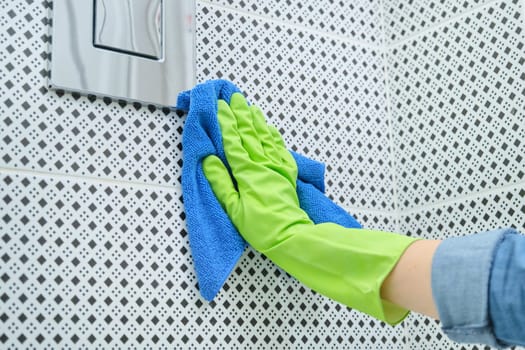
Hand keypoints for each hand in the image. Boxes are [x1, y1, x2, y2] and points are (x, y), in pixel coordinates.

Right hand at [202, 93, 312, 251]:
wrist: (290, 235)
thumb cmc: (260, 227)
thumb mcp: (233, 209)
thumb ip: (221, 183)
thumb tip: (209, 160)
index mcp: (248, 173)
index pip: (234, 142)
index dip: (226, 123)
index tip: (220, 107)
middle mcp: (263, 164)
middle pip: (250, 134)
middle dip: (240, 115)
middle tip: (234, 98)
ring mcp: (277, 167)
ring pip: (265, 137)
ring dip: (256, 121)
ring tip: (250, 106)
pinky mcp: (287, 172)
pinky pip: (279, 148)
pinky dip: (273, 135)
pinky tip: (269, 128)